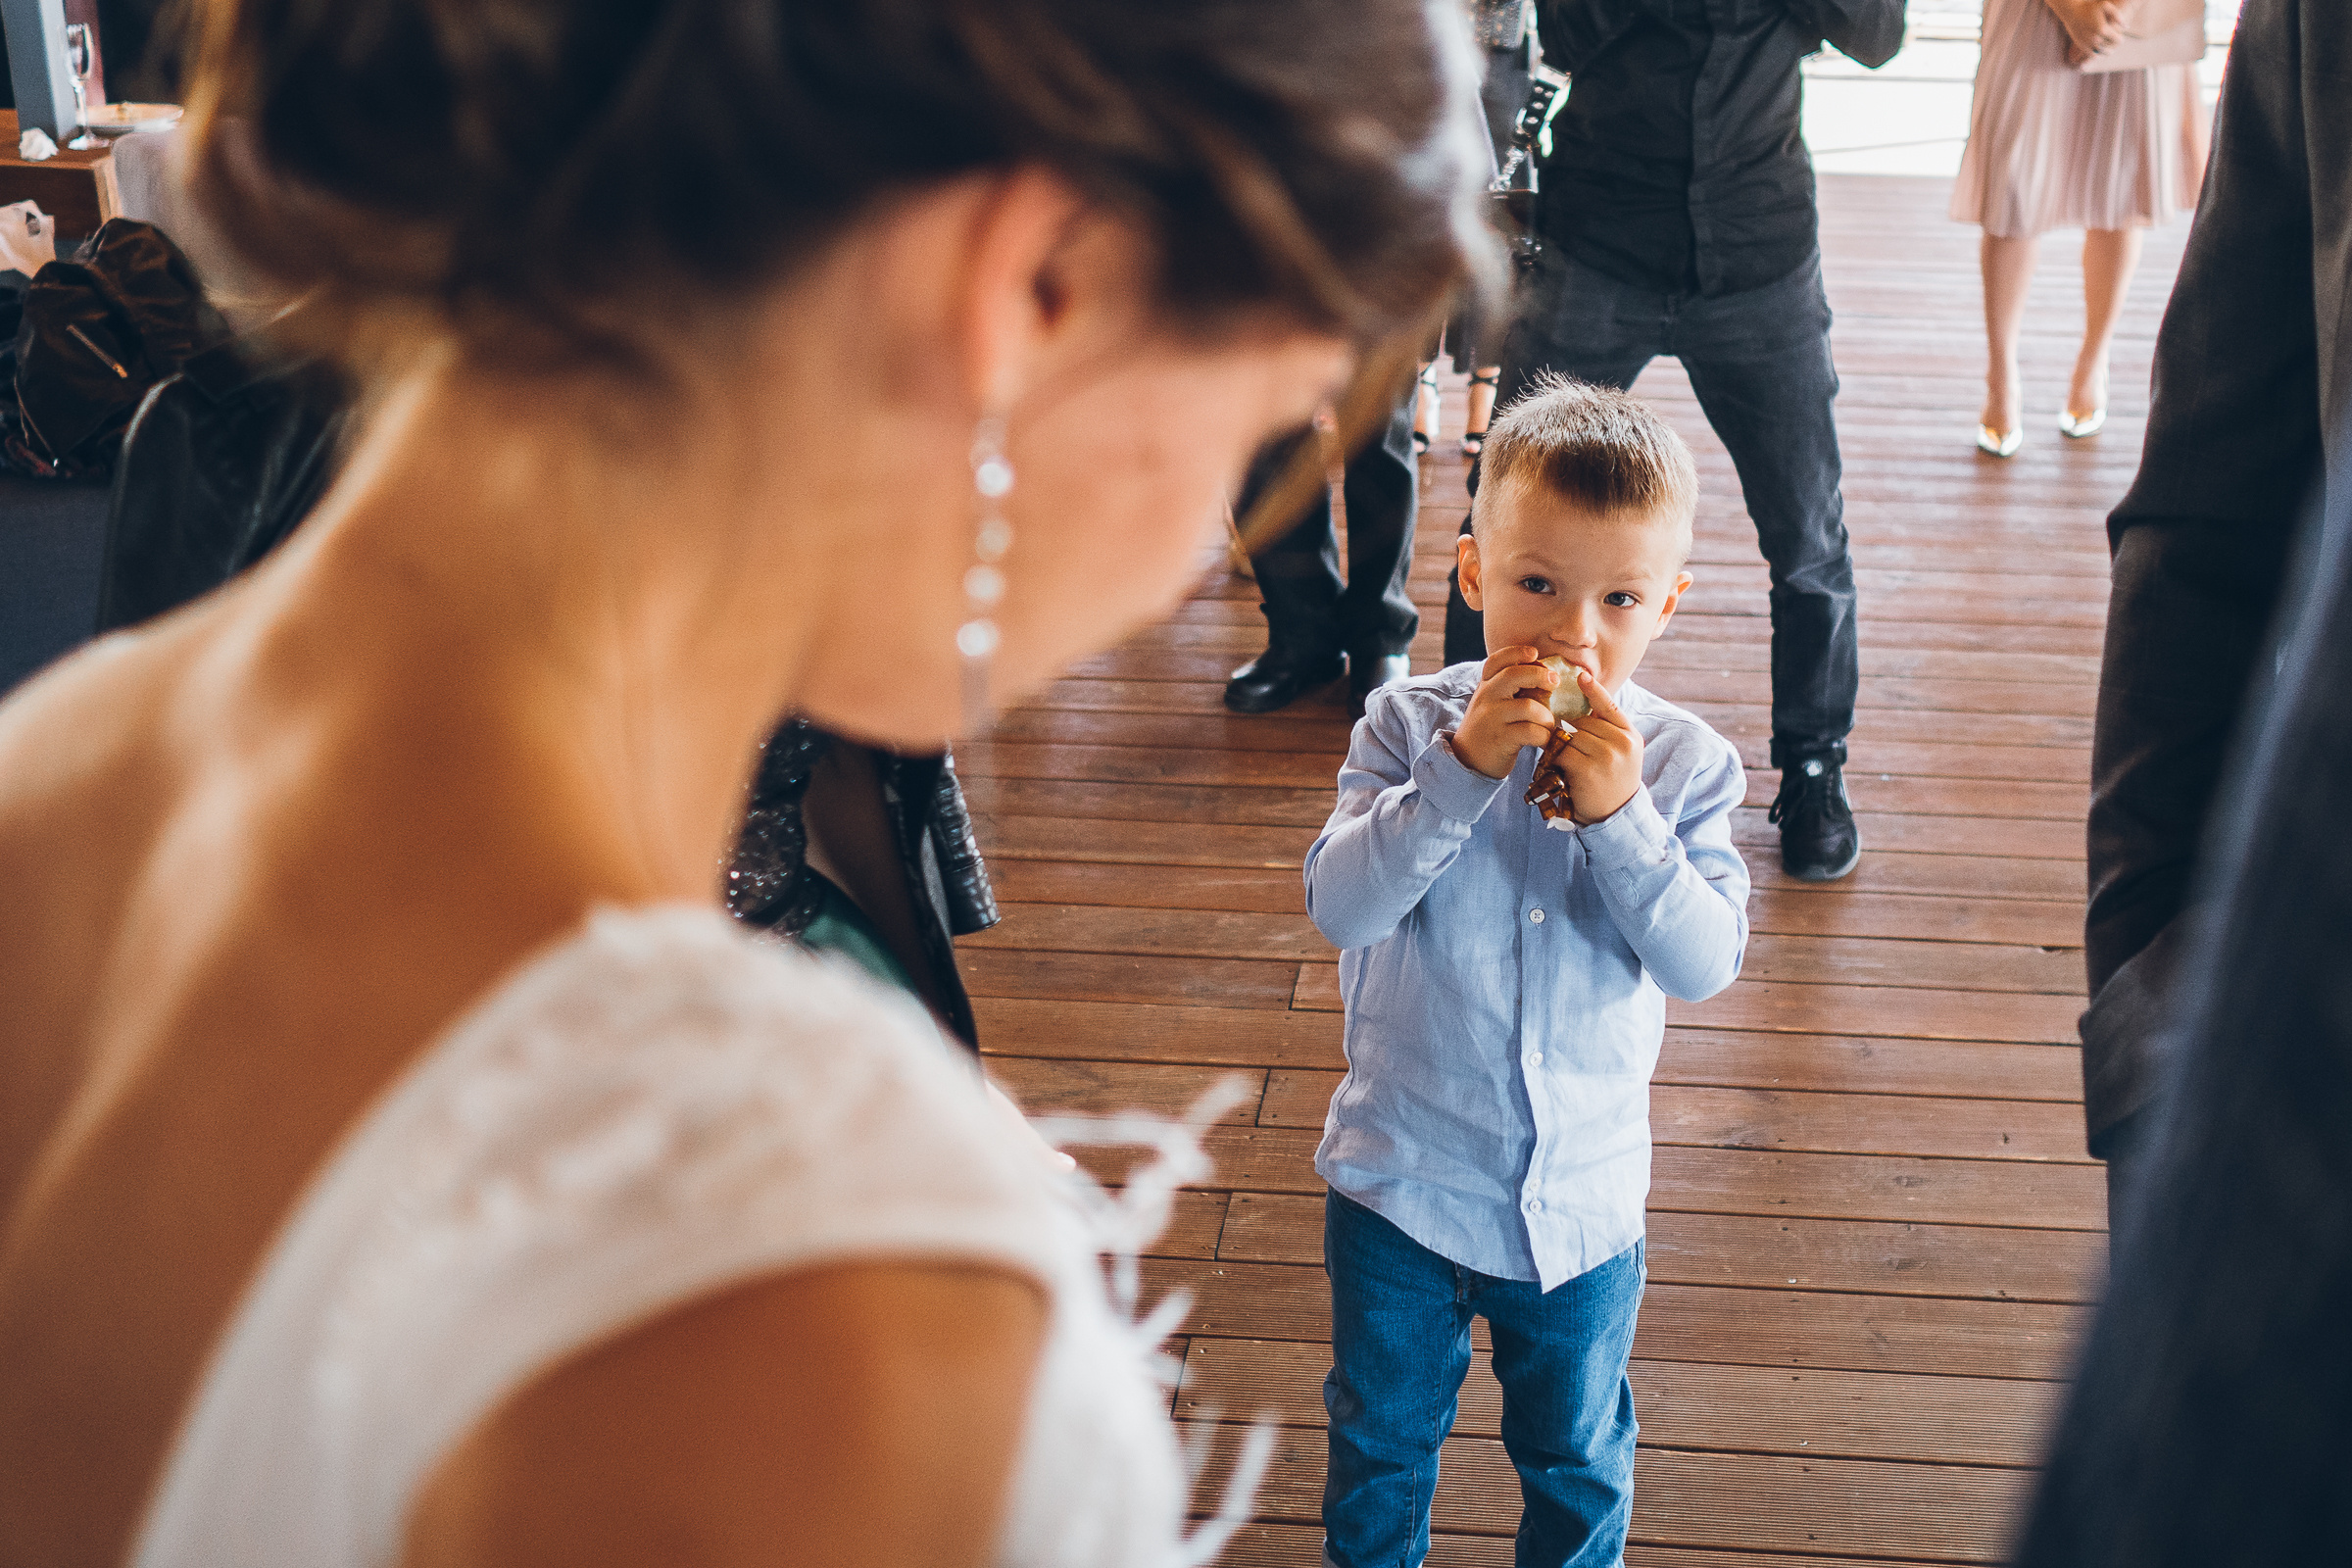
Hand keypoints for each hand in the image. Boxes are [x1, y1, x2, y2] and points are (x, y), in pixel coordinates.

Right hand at [1449, 645, 1559, 779]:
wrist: (1467, 760)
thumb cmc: (1489, 728)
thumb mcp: (1491, 703)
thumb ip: (1509, 688)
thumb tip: (1545, 674)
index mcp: (1485, 686)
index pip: (1497, 660)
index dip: (1517, 652)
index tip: (1535, 654)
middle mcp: (1486, 698)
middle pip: (1514, 675)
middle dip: (1540, 675)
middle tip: (1555, 683)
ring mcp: (1492, 718)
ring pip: (1528, 707)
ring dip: (1546, 717)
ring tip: (1548, 725)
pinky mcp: (1500, 739)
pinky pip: (1531, 732)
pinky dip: (1544, 736)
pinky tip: (1544, 740)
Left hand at [1549, 670, 1643, 824]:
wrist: (1616, 815)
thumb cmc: (1613, 780)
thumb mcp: (1621, 752)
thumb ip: (1609, 730)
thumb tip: (1588, 701)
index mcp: (1630, 735)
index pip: (1610, 706)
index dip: (1594, 690)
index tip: (1581, 675)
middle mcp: (1622, 743)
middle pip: (1583, 722)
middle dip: (1570, 732)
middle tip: (1566, 747)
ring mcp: (1607, 756)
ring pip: (1571, 736)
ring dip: (1562, 747)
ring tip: (1565, 762)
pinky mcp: (1589, 770)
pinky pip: (1563, 753)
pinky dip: (1556, 760)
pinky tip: (1561, 771)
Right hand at [2052, 0, 2124, 62]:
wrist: (2071, 12)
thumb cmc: (2089, 7)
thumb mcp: (2106, 6)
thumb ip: (2118, 16)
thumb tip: (2125, 27)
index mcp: (2103, 29)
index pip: (2118, 40)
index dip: (2120, 39)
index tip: (2120, 37)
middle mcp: (2095, 39)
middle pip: (2110, 48)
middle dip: (2113, 45)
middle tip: (2113, 42)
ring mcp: (2087, 44)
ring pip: (2102, 53)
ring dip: (2106, 51)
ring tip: (2108, 46)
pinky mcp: (2081, 47)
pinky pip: (2092, 55)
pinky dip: (2097, 54)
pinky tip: (2099, 49)